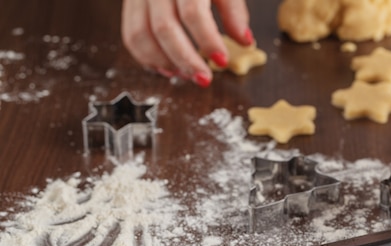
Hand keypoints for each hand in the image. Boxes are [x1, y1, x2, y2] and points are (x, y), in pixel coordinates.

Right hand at [121, 0, 251, 86]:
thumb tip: (246, 42)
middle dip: (186, 60)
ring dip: (164, 62)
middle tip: (204, 79)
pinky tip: (168, 67)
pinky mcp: (130, 4)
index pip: (193, 12)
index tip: (222, 60)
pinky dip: (147, 58)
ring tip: (187, 74)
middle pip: (164, 28)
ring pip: (141, 35)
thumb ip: (234, 11)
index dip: (207, 40)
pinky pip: (131, 35)